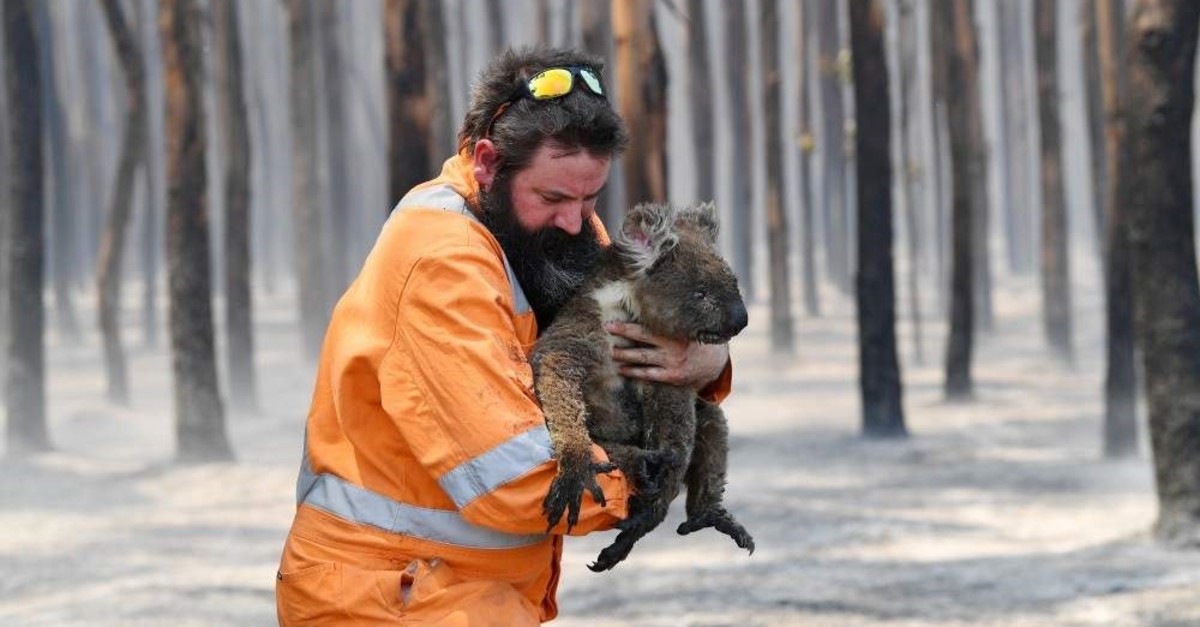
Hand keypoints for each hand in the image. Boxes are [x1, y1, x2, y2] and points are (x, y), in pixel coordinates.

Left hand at [605, 321, 728, 389]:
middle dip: (623, 333)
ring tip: (609, 351)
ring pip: (642, 357)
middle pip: (642, 337)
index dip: (629, 323)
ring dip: (623, 354)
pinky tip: (621, 368)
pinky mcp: (671, 376)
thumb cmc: (695, 340)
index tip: (612, 320)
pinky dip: (633, 371)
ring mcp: (672, 362)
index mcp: (677, 330)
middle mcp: (674, 345)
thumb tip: (648, 303)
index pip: (649, 324)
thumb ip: (671, 319)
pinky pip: (648, 374)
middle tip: (606, 328)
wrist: (714, 364)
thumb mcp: (688, 326)